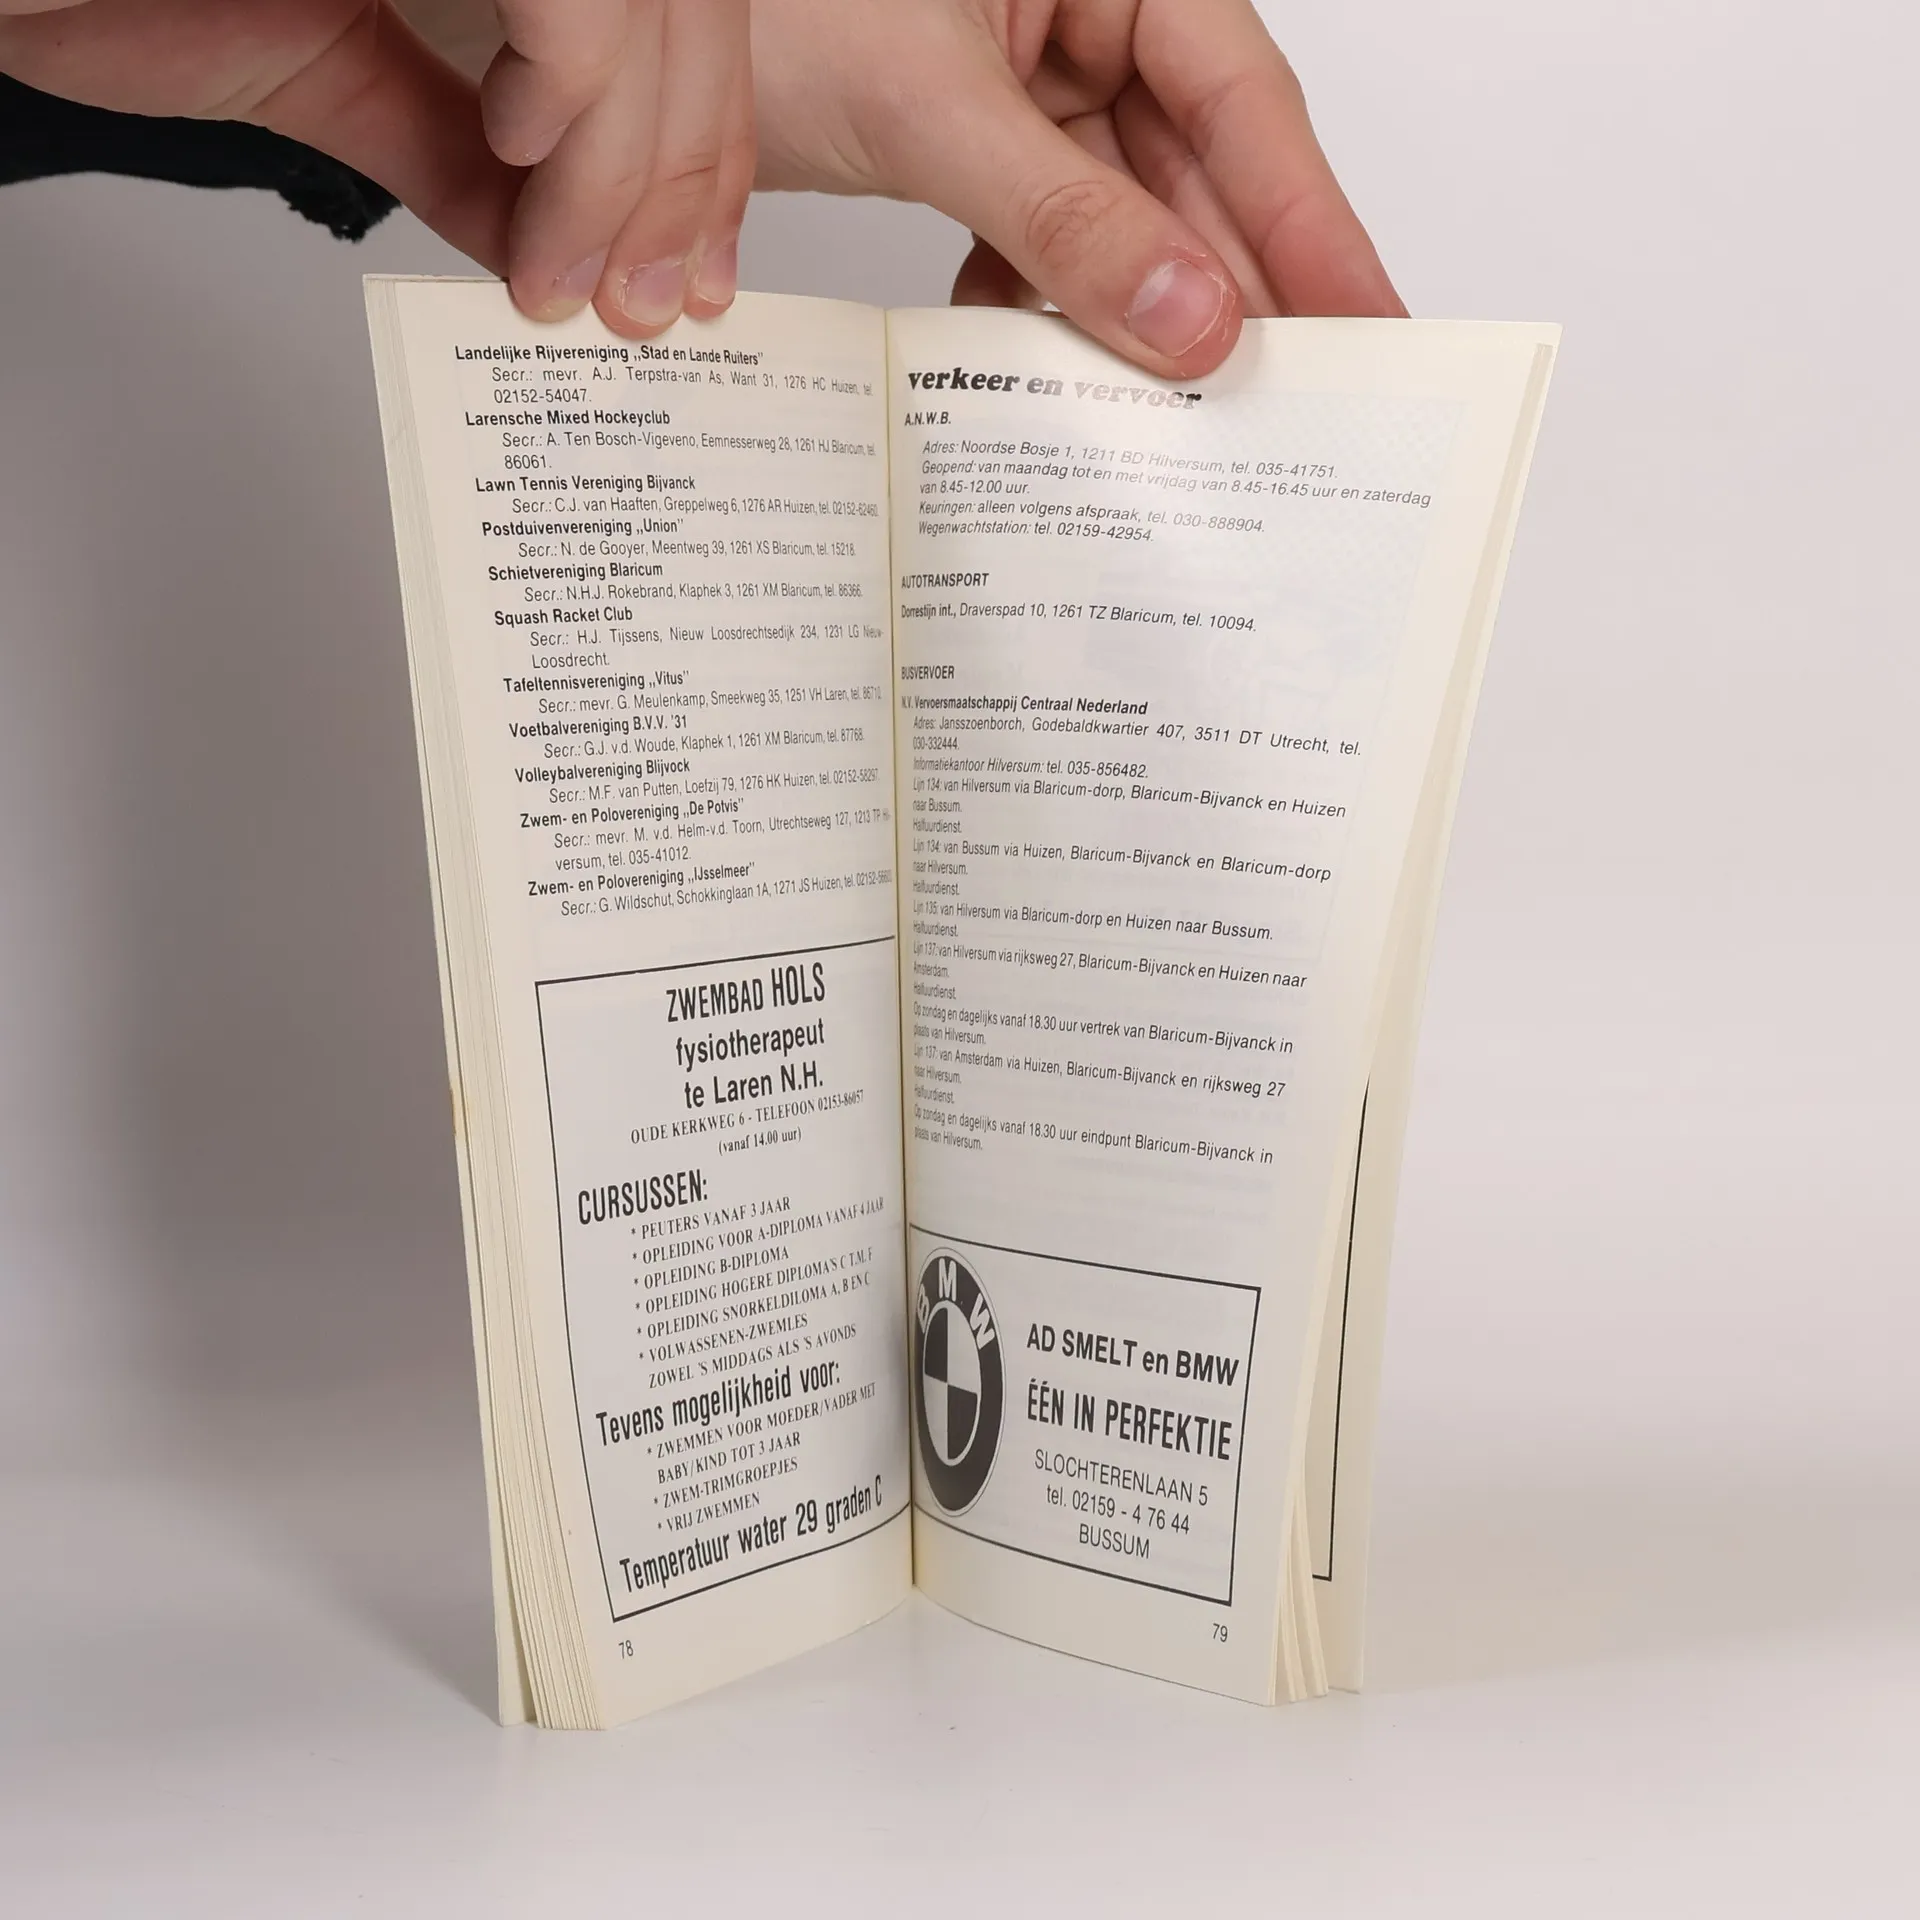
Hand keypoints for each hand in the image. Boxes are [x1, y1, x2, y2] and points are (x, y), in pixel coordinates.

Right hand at [0, 0, 751, 332]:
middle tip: (648, 306)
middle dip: (679, 177)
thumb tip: (550, 244)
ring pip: (638, 3)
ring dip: (626, 169)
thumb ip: (451, 143)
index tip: (682, 272)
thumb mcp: (316, 63)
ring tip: (571, 277)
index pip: (648, 5)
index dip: (690, 144)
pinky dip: (578, 93)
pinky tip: (521, 149)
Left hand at [751, 0, 1403, 377]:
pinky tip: (1042, 364)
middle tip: (1290, 413)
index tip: (1373, 327)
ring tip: (1169, 420)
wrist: (621, 38)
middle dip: (1229, 295)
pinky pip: (1048, 242)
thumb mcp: (928, 107)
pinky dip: (1044, 307)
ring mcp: (1037, 84)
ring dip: (1131, 320)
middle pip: (1198, 173)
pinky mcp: (983, 145)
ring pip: (1124, 222)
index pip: (1246, 101)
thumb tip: (1190, 322)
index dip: (1314, 224)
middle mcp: (1091, 16)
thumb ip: (1062, 216)